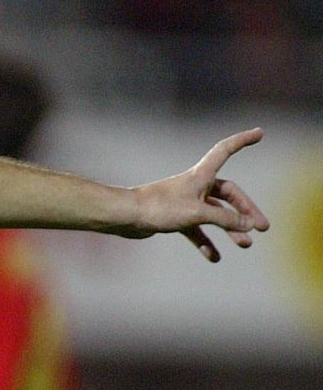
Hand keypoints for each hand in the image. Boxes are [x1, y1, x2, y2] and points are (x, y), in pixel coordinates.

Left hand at [123, 128, 269, 260]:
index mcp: (201, 175)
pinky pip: (197, 230)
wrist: (126, 218)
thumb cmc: (160, 208)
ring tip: (245, 244)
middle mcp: (195, 186)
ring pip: (215, 215)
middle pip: (229, 195)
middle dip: (245, 212)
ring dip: (230, 229)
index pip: (226, 151)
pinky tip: (214, 257)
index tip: (260, 132)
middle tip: (262, 227)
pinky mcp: (176, 218)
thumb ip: (225, 219)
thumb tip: (248, 225)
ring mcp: (186, 202)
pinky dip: (206, 242)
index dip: (242, 141)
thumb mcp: (198, 214)